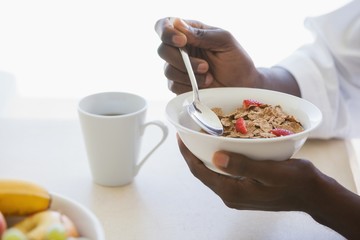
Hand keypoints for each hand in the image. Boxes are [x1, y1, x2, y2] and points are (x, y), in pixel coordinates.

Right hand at [155, 17, 259, 94]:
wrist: (241, 85)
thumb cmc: (236, 59)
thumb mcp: (224, 41)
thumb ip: (201, 34)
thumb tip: (177, 24)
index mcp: (188, 32)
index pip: (165, 24)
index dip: (166, 32)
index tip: (181, 41)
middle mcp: (180, 48)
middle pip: (162, 50)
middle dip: (181, 60)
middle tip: (205, 66)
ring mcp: (178, 67)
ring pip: (168, 70)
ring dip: (189, 75)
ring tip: (208, 77)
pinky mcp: (179, 84)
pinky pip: (173, 85)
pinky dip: (189, 86)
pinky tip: (203, 85)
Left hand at [176, 134, 319, 211]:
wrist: (313, 194)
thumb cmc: (296, 182)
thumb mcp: (270, 172)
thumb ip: (242, 166)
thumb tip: (216, 157)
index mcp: (232, 192)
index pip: (200, 172)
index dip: (187, 154)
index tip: (180, 137)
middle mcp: (231, 195)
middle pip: (203, 172)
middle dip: (194, 153)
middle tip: (188, 134)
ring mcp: (237, 193)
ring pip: (213, 172)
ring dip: (206, 155)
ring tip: (201, 137)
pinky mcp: (244, 188)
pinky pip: (224, 172)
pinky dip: (219, 159)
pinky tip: (221, 147)